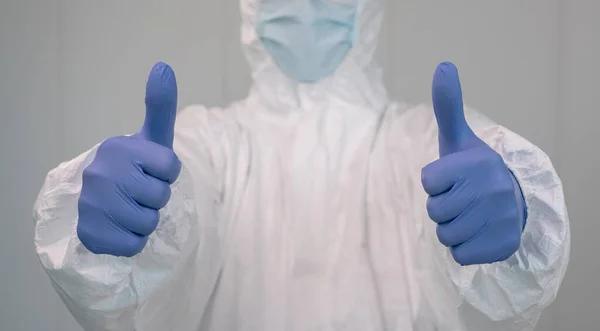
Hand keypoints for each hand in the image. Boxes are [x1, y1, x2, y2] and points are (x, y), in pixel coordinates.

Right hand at [77, 62, 180, 256]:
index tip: (151, 171)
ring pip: (148, 223)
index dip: (166, 174)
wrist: (103, 202)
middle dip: (156, 198)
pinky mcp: (89, 234)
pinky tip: (119, 227)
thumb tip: (164, 66)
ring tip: (129, 208)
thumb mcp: (152, 138)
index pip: (171, 168)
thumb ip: (160, 106)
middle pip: (160, 197)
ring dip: (146, 220)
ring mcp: (91, 204)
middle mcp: (99, 173)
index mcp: (118, 147)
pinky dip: (133, 241)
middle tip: (139, 192)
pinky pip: (133, 245)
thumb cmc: (136, 167)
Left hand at [420, 62, 525, 265]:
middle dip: (443, 207)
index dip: (435, 182)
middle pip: (434, 211)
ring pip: (445, 235)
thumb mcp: (458, 139)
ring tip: (470, 215)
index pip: (427, 182)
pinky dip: (464, 248)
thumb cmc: (473, 170)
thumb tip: (443, 65)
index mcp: (476, 163)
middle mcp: (491, 189)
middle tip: (463, 198)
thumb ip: (448, 106)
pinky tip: (479, 232)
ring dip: (452, 228)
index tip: (454, 177)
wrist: (512, 201)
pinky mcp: (502, 246)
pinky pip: (459, 255)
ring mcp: (500, 219)